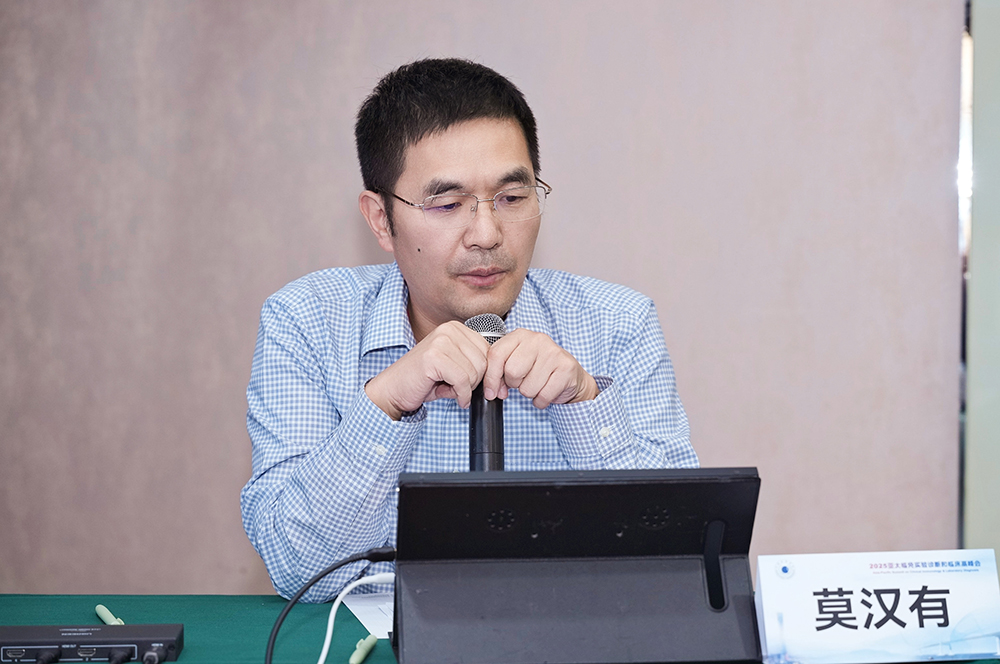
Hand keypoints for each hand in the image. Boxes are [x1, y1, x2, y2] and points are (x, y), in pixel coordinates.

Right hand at [365, 321, 489, 419]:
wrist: (394, 388)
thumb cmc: (424, 379)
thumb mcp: (455, 367)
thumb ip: (476, 366)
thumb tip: (501, 380)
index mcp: (457, 328)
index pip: (489, 351)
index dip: (487, 373)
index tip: (481, 387)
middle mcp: (449, 330)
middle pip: (485, 362)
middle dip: (475, 382)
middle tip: (457, 388)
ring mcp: (441, 341)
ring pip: (475, 372)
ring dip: (465, 389)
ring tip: (448, 387)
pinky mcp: (434, 357)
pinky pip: (462, 380)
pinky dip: (460, 394)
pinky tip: (449, 395)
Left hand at [482, 329, 598, 408]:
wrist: (569, 374)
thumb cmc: (537, 368)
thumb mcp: (516, 363)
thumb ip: (499, 373)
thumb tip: (492, 391)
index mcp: (520, 335)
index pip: (496, 355)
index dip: (491, 378)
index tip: (491, 392)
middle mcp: (537, 339)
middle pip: (512, 372)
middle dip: (514, 384)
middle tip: (523, 381)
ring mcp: (553, 353)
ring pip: (527, 388)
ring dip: (530, 393)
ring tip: (538, 384)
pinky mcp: (566, 368)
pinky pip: (543, 396)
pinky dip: (541, 401)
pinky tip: (546, 392)